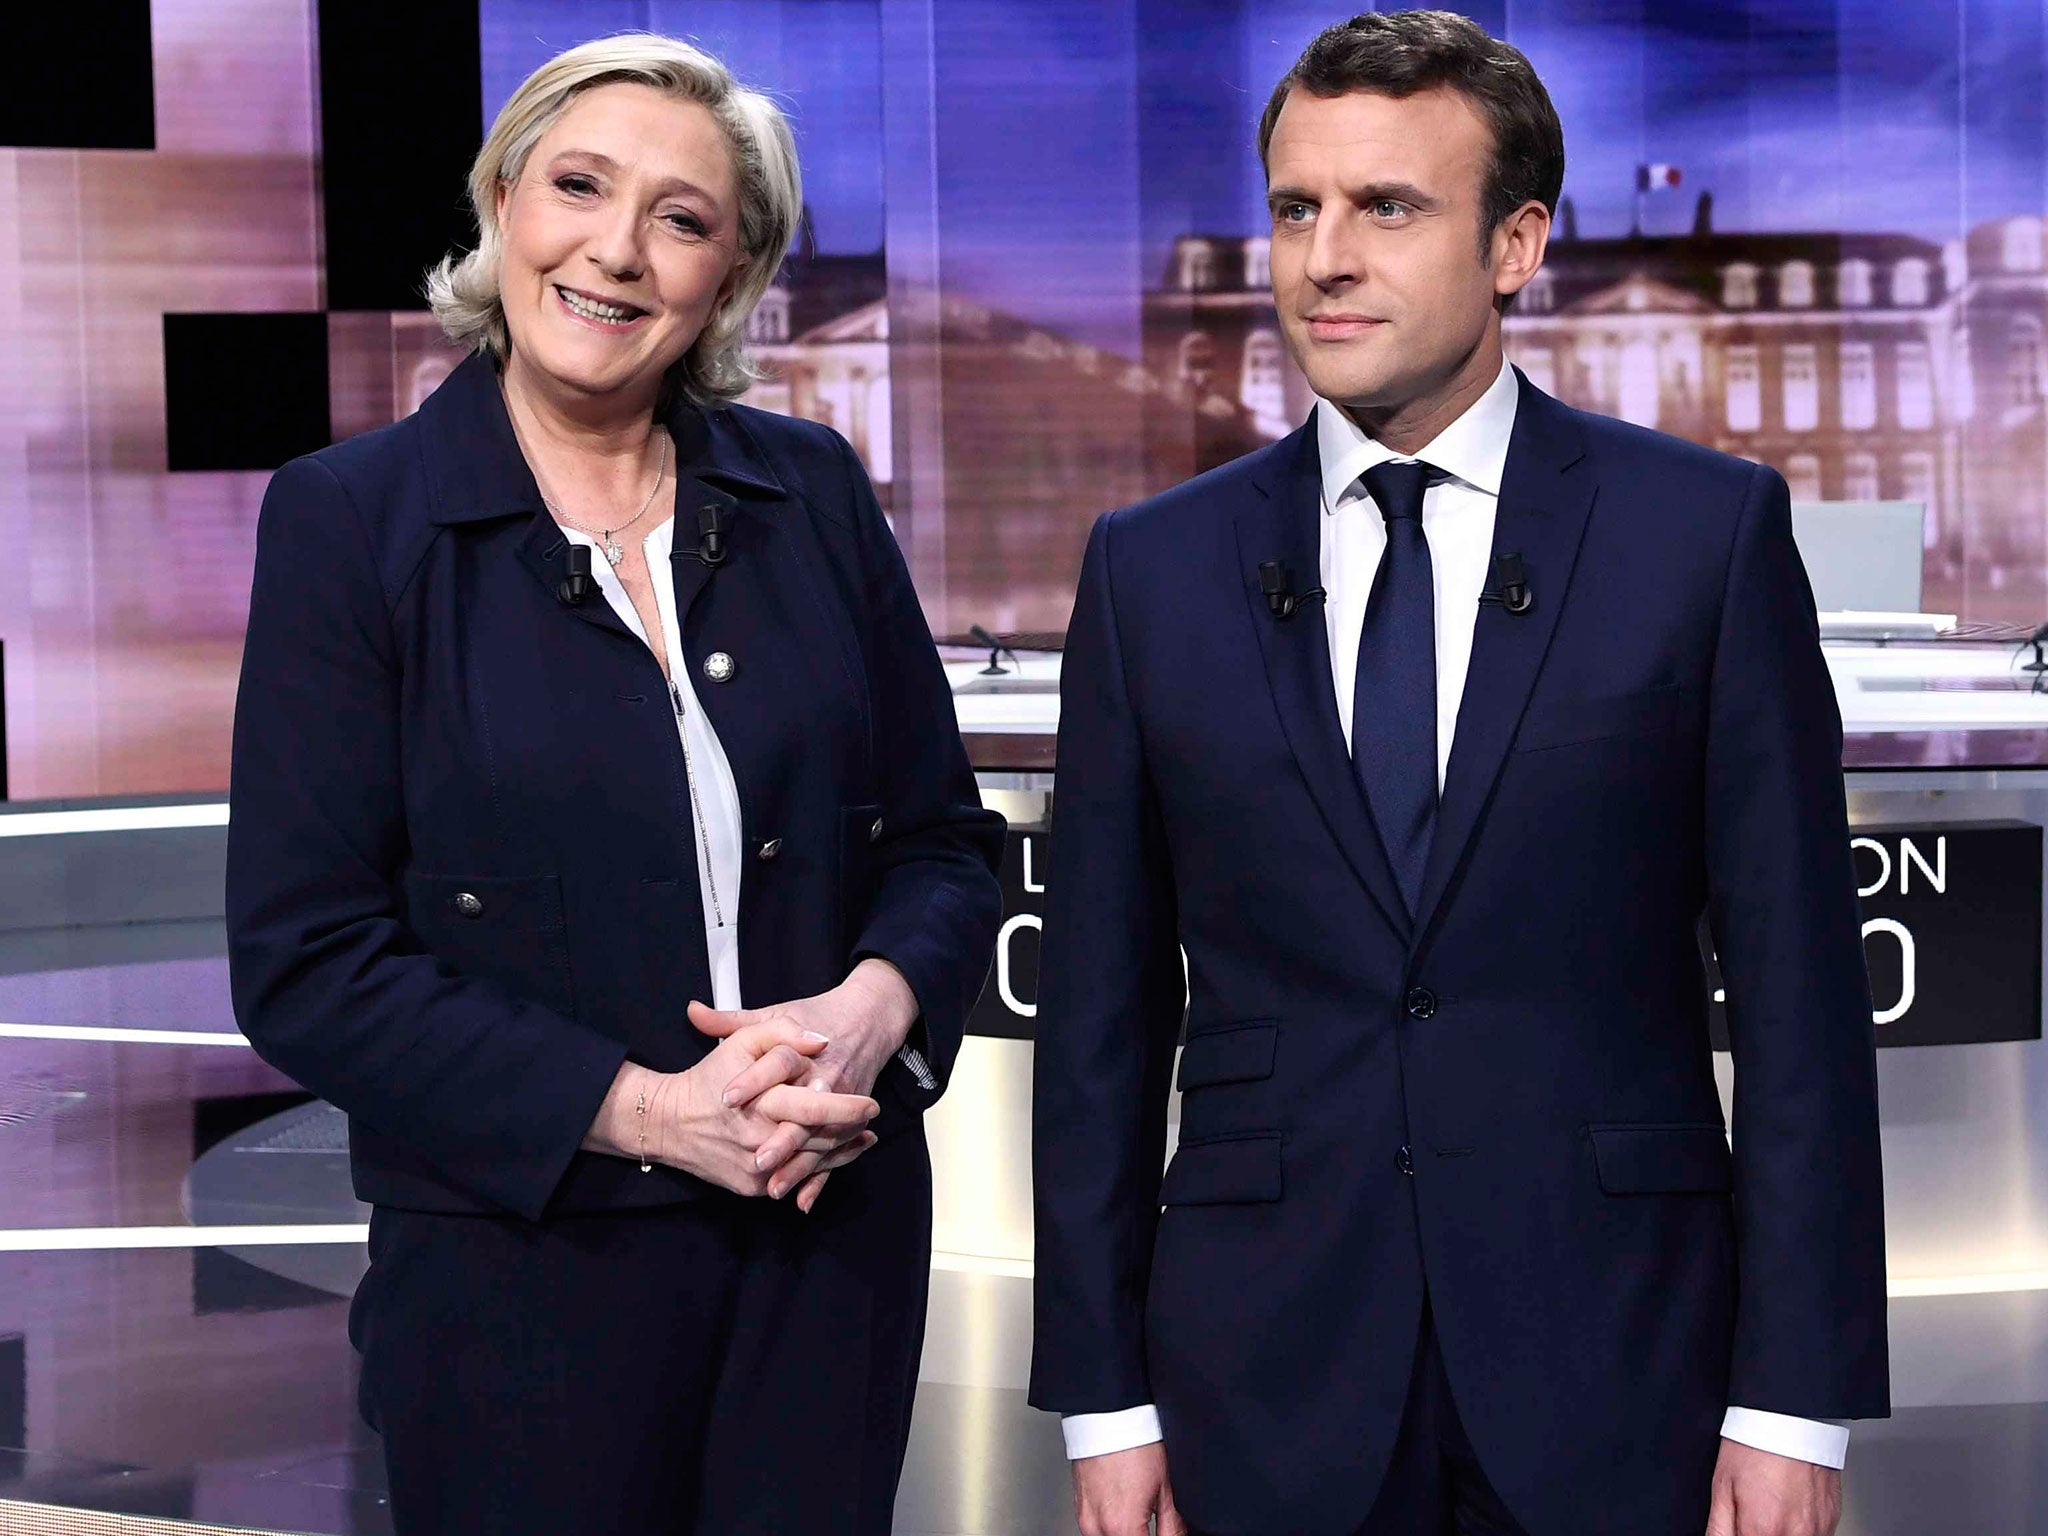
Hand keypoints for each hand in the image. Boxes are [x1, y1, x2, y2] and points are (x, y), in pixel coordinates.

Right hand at [583, 1025, 877, 1198]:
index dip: (848, 1109)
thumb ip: (783, 1033)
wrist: (668, 1122)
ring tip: (865, 1137)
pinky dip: (819, 1170)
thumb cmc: (710, 1076)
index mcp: (762, 1105)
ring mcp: (756, 1171)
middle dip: (850, 1131)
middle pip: (819, 1141)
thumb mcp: (743, 1041)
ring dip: (841, 1151)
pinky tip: (840, 1155)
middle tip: (872, 1118)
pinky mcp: (752, 1188)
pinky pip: (794, 1181)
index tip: (872, 1104)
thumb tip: (821, 1041)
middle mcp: (760, 1143)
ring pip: (810, 1164)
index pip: (816, 1110)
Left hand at [689, 958, 918, 1210]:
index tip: (726, 1097)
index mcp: (805, 1049)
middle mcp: (827, 1076)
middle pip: (806, 1109)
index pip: (779, 1062)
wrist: (868, 1020)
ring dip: (799, 1166)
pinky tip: (801, 1201)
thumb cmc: (815, 1016)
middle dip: (783, 1138)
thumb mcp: (775, 1013)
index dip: (752, 1080)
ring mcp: (841, 1101)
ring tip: (772, 1187)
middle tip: (757, 1159)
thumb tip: (692, 1013)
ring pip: (821, 1139)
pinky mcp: (851, 1120)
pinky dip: (820, 1179)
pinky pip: (835, 1153)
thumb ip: (733, 1019)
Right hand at [1071, 1442, 1184, 1535]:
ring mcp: (1085, 1519)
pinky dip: (1111, 1528)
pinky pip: (1096, 1531)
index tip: (1165, 1534)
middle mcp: (1098, 1527)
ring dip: (1125, 1534)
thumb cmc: (1135, 1444)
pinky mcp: (1079, 1510)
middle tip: (1153, 1525)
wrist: (1107, 1416)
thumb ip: (1172, 1527)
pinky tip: (1124, 1509)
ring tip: (1139, 1515)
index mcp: (1122, 1526)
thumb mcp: (1165, 1489)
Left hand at [1706, 1439, 1842, 1535]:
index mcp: (1764, 1530)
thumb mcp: (1722, 1486)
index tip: (1738, 1528)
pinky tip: (1786, 1508)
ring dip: (1778, 1533)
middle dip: (1758, 1533)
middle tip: (1751, 1515)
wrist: (1791, 1418)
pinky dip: (1798, 1529)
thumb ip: (1719, 1528)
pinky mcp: (1832, 1520)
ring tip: (1768, 1509)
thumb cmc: (1756, 1445)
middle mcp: (1795, 1535)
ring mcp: (1818, 1530)